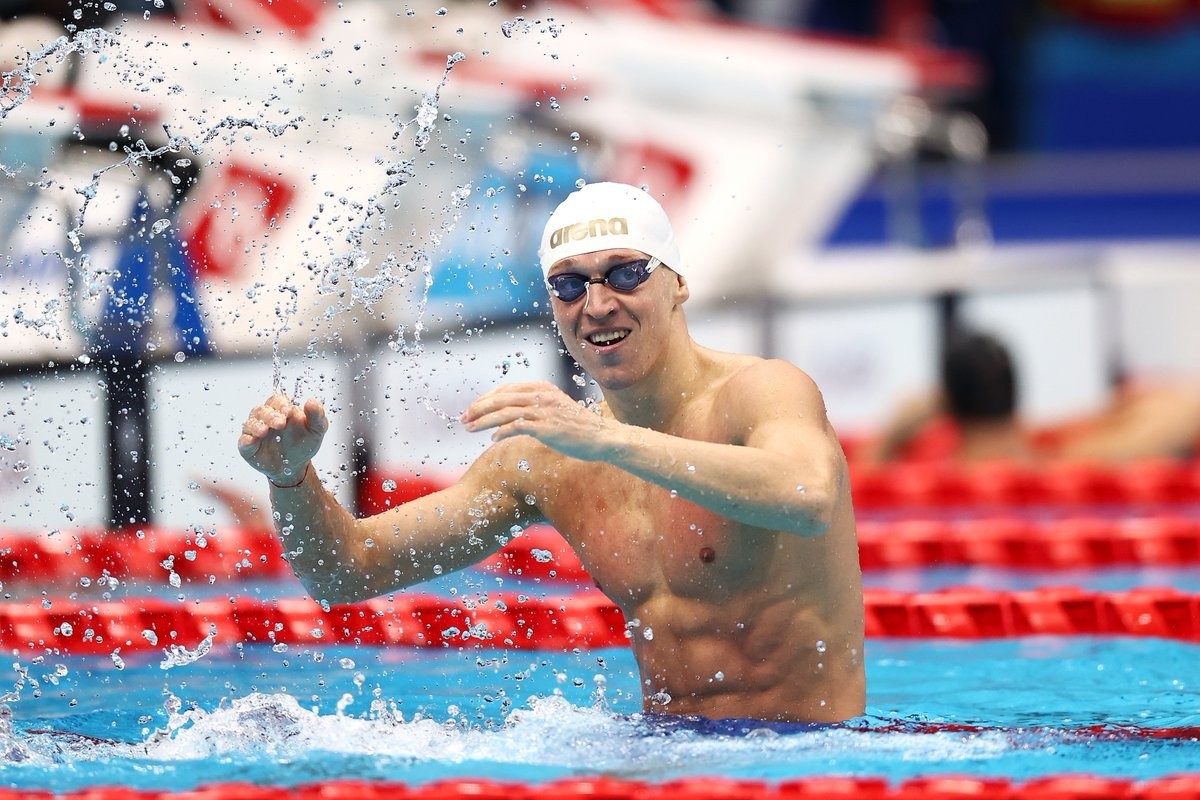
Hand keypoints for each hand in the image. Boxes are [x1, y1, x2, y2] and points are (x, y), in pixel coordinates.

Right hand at [238, 394, 327, 485]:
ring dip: (256, 426)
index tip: (288, 411)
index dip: (281, 404)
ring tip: (264, 431)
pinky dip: (247, 440)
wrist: (296, 467)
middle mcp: (265, 418)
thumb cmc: (304, 443)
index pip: (277, 401)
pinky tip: (253, 441)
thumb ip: (317, 415)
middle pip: (262, 410)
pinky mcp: (248, 447)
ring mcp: (255, 432)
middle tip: (280, 423)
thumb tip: (311, 401)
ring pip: (251, 423)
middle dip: (270, 416)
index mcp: (281, 410)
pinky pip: (244, 441)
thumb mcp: (316, 430)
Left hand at [461, 381, 615, 461]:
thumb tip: (511, 419)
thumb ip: (535, 409)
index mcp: (542, 388)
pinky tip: (493, 439)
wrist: (601, 437)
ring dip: (483, 420)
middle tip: (463, 419)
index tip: (473, 409)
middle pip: (501, 398)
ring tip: (470, 428)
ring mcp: (544, 410)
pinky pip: (516, 426)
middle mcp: (541, 395)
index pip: (506, 389)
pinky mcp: (546, 427)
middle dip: (478, 408)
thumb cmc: (578, 428)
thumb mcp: (555, 410)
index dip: (486, 399)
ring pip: (504, 411)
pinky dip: (502, 432)